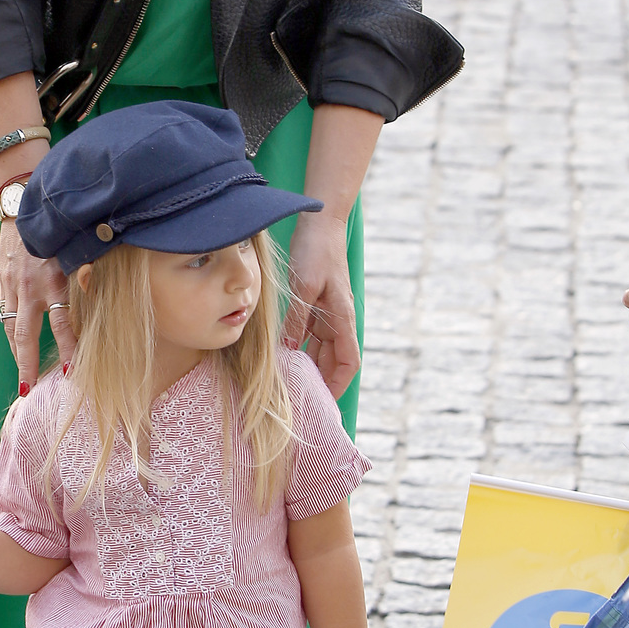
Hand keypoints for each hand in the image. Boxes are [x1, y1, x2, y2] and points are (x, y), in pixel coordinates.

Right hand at [0, 218, 75, 391]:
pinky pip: (5, 313)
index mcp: (54, 279)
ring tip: (22, 378)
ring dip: (17, 354)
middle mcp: (30, 286)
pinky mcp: (3, 280)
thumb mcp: (77, 247)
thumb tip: (97, 294)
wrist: (23, 203)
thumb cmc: (59, 226)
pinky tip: (15, 347)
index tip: (71, 370)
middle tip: (29, 391)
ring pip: (12, 327)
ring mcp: (13, 284)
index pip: (61, 322)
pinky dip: (10, 333)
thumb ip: (87, 273)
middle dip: (27, 365)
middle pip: (26, 334)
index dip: (67, 347)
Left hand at [283, 212, 358, 396]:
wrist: (321, 224)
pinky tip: (280, 356)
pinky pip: (308, 334)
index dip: (338, 384)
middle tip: (295, 400)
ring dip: (306, 366)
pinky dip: (297, 347)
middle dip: (318, 381)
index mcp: (343, 319)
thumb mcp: (304, 286)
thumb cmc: (317, 251)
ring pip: (319, 349)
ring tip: (286, 385)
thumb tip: (288, 350)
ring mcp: (327, 314)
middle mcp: (338, 321)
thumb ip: (297, 319)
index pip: (348, 362)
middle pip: (332, 361)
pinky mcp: (315, 306)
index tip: (322, 403)